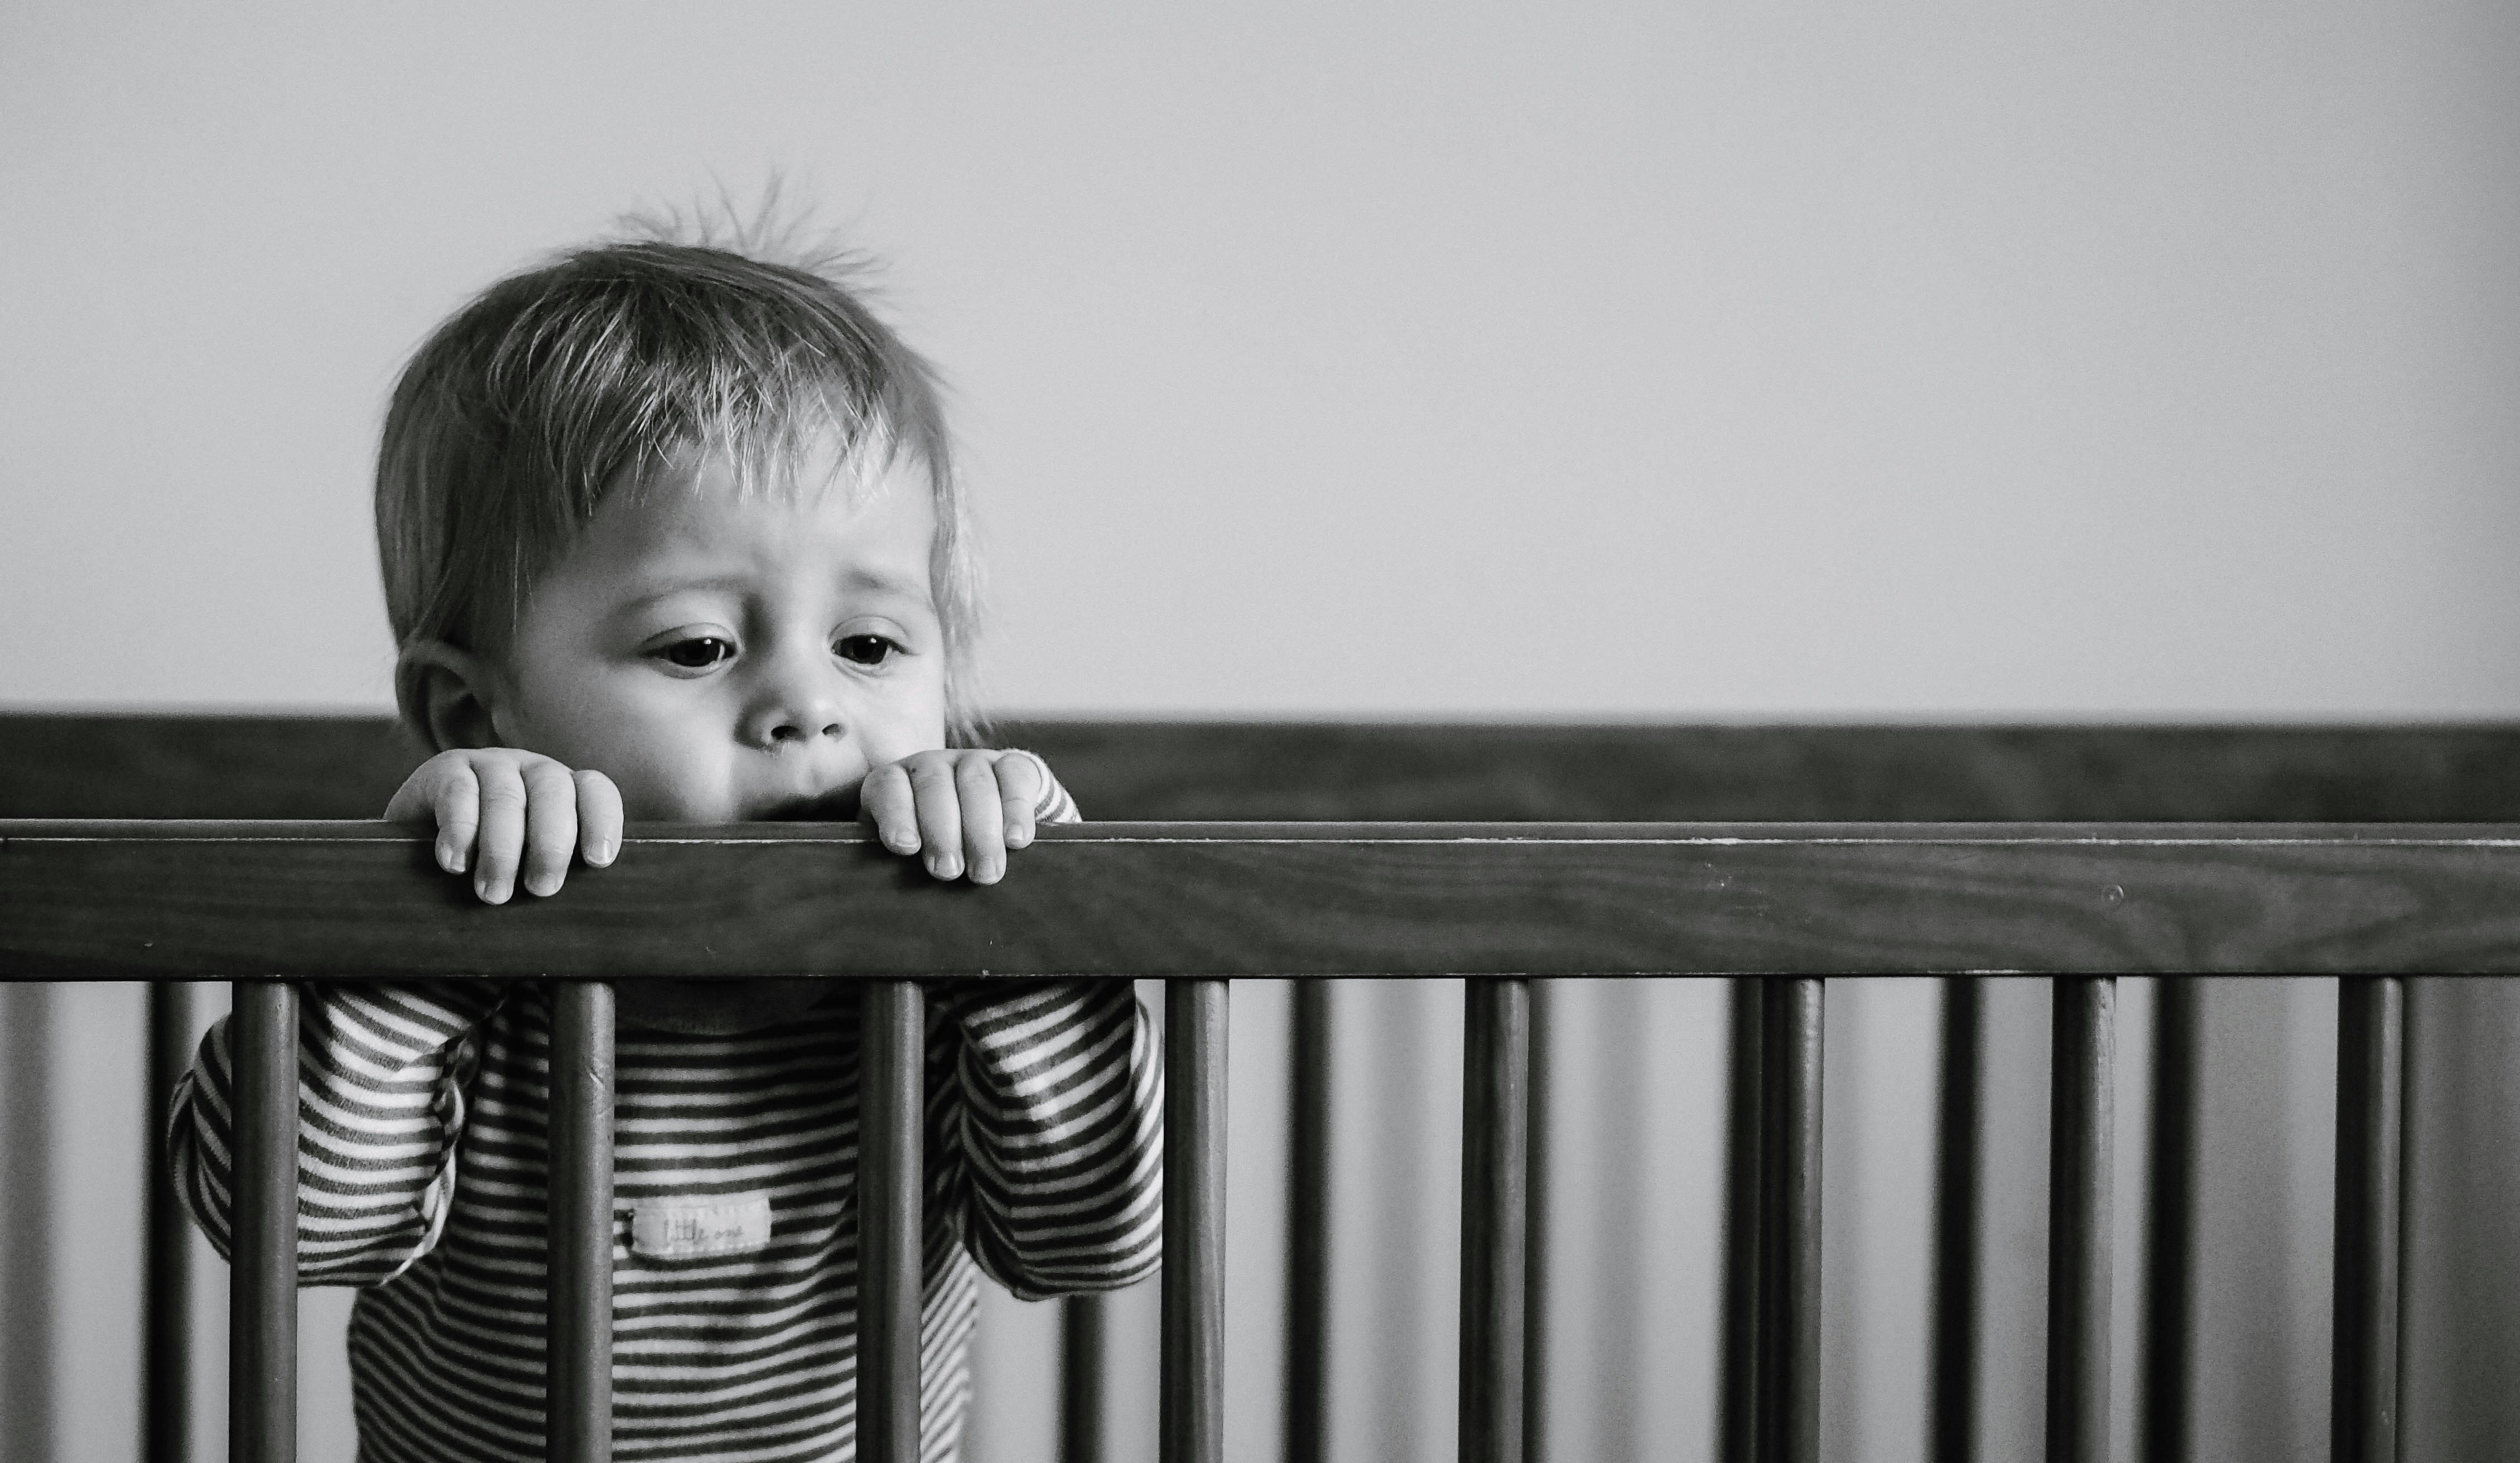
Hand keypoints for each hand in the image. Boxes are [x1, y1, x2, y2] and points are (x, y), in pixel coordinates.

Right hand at [385, 748, 623, 903]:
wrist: (417, 843)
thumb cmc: (489, 864)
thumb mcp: (528, 866)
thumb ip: (554, 878)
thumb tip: (578, 924)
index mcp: (565, 791)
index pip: (594, 791)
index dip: (601, 822)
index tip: (598, 861)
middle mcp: (532, 772)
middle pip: (553, 793)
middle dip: (551, 843)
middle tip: (542, 889)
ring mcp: (490, 765)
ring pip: (505, 797)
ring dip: (501, 848)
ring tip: (494, 893)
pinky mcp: (445, 770)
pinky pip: (457, 793)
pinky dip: (459, 830)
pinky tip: (455, 864)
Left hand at [857, 749, 1047, 884]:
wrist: (983, 822)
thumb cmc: (932, 848)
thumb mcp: (906, 851)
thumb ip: (897, 862)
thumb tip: (897, 889)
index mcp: (895, 782)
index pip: (888, 788)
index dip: (896, 815)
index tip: (907, 847)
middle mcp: (931, 766)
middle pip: (935, 788)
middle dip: (943, 832)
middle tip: (949, 872)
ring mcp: (972, 761)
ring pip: (976, 784)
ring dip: (982, 830)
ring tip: (986, 871)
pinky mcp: (1010, 765)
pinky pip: (1016, 778)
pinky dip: (1017, 810)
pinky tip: (1016, 841)